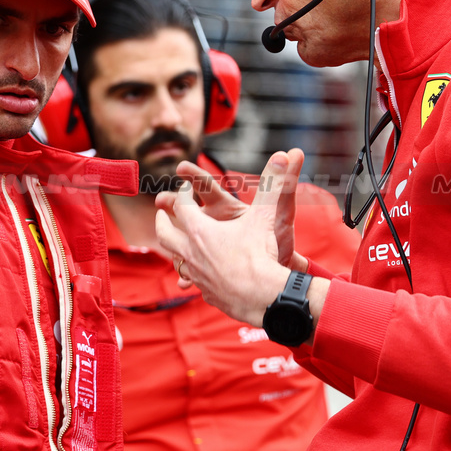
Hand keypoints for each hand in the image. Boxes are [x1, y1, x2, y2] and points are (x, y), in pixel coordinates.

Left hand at [155, 150, 302, 324]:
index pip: (183, 205)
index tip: (186, 187)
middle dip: (163, 220)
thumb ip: (275, 184)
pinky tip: (198, 276)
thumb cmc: (261, 254)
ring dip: (174, 249)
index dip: (184, 193)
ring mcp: (196, 275)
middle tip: (162, 212)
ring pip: (176, 260)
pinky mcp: (206, 293)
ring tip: (176, 245)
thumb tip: (288, 153)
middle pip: (166, 233)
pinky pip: (194, 283)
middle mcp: (191, 252)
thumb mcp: (267, 216)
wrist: (262, 297)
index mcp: (199, 230)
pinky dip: (193, 276)